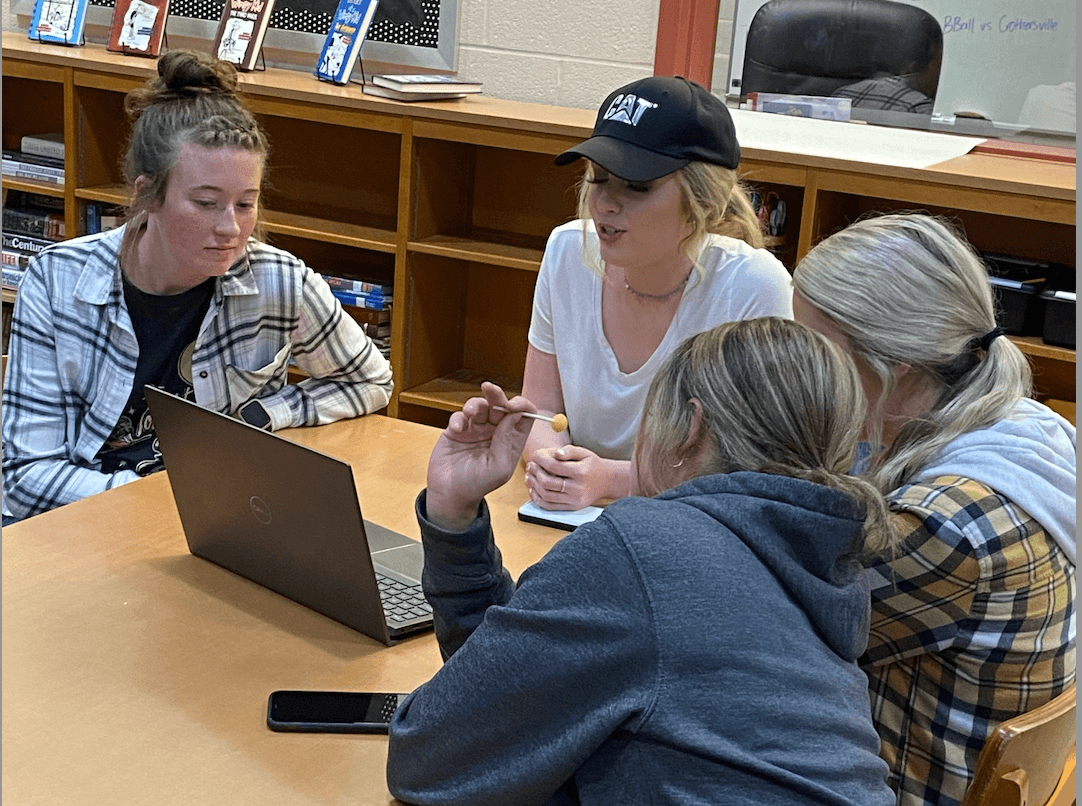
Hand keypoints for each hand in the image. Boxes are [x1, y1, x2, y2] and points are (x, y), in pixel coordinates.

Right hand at [426, 382, 537, 530]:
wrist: (448, 494)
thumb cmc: (476, 486)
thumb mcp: (498, 467)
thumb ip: (507, 441)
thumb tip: (514, 414)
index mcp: (510, 441)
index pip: (523, 416)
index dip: (520, 406)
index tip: (511, 405)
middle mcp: (495, 433)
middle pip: (501, 406)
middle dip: (497, 395)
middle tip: (489, 388)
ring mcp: (475, 430)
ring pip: (480, 406)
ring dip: (476, 404)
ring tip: (470, 413)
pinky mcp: (457, 430)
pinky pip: (459, 415)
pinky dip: (458, 418)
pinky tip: (457, 429)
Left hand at [525, 445, 627, 510]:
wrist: (607, 481)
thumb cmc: (593, 465)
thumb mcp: (584, 453)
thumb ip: (569, 451)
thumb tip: (555, 453)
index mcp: (580, 472)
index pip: (554, 466)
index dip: (541, 459)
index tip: (535, 455)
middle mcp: (577, 488)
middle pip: (548, 482)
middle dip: (535, 472)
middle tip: (530, 465)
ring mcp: (574, 500)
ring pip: (546, 495)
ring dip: (534, 486)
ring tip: (529, 476)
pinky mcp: (572, 507)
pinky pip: (550, 506)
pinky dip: (538, 499)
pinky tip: (533, 489)